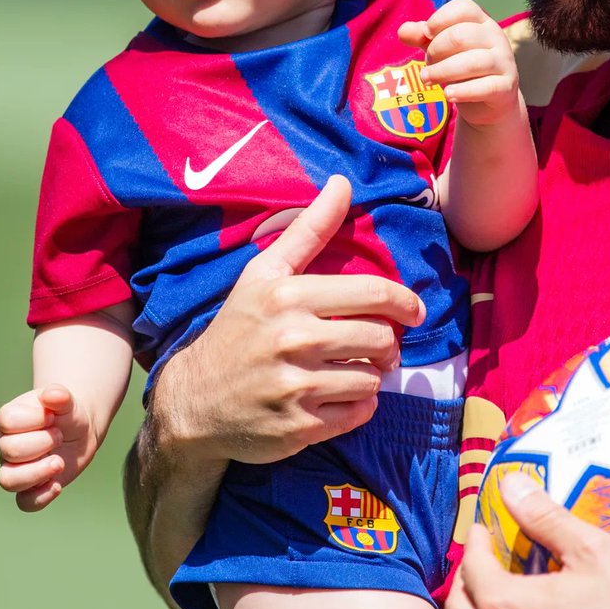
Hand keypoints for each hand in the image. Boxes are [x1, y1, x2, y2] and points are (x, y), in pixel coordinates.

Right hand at [0, 384, 96, 511]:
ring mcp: (16, 468)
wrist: (80, 429)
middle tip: (60, 436)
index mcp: (10, 418)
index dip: (35, 420)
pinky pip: (25, 503)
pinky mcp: (30, 487)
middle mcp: (6, 445)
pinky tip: (57, 485)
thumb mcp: (67, 400)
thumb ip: (60, 395)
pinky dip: (41, 497)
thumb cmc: (67, 411)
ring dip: (37, 473)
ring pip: (8, 481)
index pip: (8, 421)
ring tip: (59, 462)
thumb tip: (54, 394)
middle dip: (41, 443)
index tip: (53, 416)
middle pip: (9, 451)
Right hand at [149, 175, 425, 468]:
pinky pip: (359, 413)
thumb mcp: (265, 274)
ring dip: (370, 375)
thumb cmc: (239, 329)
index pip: (372, 294)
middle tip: (378, 346)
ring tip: (350, 369)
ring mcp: (295, 386)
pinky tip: (336, 396)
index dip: (404, 301)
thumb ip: (309, 229)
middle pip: (379, 338)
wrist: (194, 400)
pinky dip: (357, 406)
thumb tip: (343, 182)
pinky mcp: (299, 427)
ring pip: (372, 378)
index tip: (415, 310)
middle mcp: (292, 339)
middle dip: (388, 343)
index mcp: (288, 296)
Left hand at [399, 0, 520, 127]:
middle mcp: (496, 38)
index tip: (426, 34)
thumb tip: (402, 31)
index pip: (464, 8)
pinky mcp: (506, 87)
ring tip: (426, 80)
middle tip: (426, 65)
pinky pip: (486, 87)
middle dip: (435, 50)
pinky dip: (463, 91)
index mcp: (481, 22)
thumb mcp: (441, 50)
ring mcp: (504, 62)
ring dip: (442, 71)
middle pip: (461, 35)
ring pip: (473, 62)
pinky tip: (448, 95)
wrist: (489, 102)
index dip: (440, 19)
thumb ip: (423, 37)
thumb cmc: (462, 68)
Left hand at [446, 473, 609, 608]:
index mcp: (508, 608)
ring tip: (497, 588)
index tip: (483, 530)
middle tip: (485, 557)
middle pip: (459, 605)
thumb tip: (512, 484)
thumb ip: (545, 516)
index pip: (472, 567)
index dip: (476, 542)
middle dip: (469, 576)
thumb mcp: (592, 552)